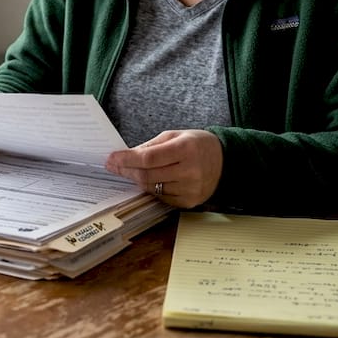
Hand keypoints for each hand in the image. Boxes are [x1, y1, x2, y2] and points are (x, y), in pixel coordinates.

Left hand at [104, 129, 222, 207]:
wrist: (225, 161)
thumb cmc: (197, 145)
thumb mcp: (175, 136)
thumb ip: (151, 146)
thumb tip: (126, 156)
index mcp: (186, 149)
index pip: (149, 158)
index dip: (127, 159)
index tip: (112, 158)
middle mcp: (190, 171)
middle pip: (147, 175)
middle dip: (126, 171)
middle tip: (113, 166)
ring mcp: (191, 189)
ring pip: (152, 188)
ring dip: (137, 180)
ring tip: (129, 171)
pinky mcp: (190, 202)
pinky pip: (162, 197)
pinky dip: (152, 188)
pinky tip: (149, 180)